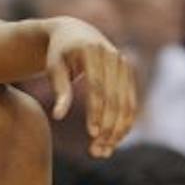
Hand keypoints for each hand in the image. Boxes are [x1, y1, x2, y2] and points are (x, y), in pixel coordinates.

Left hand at [43, 17, 139, 157]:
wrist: (76, 32)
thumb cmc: (59, 53)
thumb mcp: (54, 67)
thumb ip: (59, 89)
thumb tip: (58, 116)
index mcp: (92, 51)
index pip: (97, 86)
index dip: (97, 111)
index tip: (92, 134)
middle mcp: (113, 56)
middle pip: (115, 98)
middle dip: (109, 127)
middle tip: (97, 151)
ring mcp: (124, 64)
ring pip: (127, 103)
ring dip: (119, 130)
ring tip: (104, 151)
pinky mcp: (129, 74)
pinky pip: (131, 102)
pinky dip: (125, 123)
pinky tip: (115, 140)